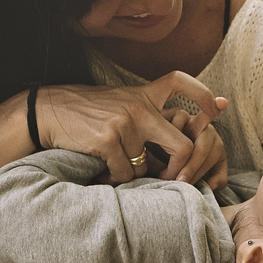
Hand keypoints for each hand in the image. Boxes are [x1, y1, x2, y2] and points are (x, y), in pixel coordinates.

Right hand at [37, 71, 226, 183]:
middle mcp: (139, 107)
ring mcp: (125, 124)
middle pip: (183, 146)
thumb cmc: (88, 112)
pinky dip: (115, 177)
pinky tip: (102, 167)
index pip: (180, 82)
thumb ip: (149, 111)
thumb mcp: (121, 102)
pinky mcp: (108, 141)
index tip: (215, 110)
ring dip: (135, 174)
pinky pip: (126, 173)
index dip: (202, 96)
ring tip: (116, 164)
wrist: (47, 112)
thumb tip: (179, 125)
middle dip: (181, 170)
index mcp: (143, 95)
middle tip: (170, 179)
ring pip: (148, 168)